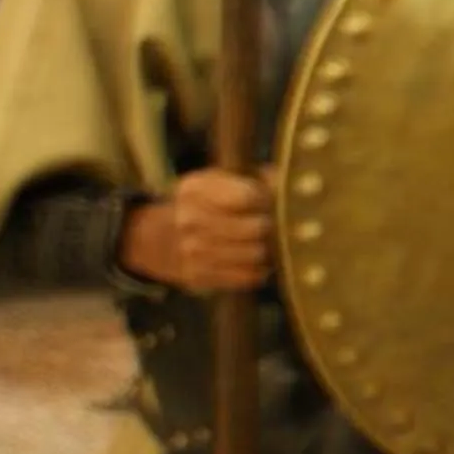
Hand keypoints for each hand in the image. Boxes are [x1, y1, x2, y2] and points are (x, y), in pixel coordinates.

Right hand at [123, 169, 276, 292]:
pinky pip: (247, 276)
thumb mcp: (223, 179)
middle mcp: (189, 218)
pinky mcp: (198, 276)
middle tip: (276, 225)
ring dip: (269, 249)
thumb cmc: (207, 203)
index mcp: (195, 188)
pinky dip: (260, 269)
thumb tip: (292, 184)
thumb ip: (260, 178)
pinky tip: (258, 261)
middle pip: (256, 228)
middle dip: (273, 226)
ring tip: (268, 242)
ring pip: (255, 254)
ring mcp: (191, 250)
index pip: (249, 196)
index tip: (270, 200)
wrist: (162, 237)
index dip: (268, 199)